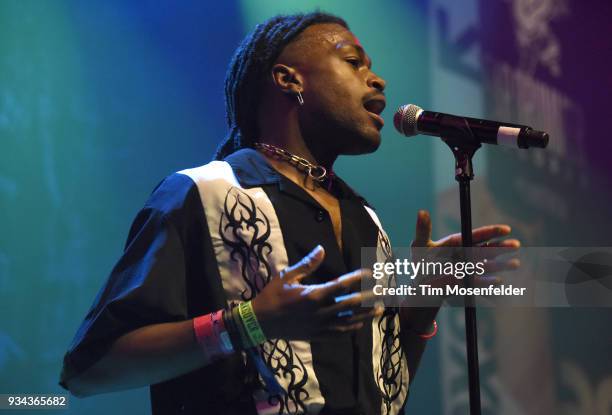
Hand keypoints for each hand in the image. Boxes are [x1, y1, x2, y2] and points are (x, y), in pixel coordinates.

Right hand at [252, 246, 382, 339]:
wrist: (260, 322)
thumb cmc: (272, 296)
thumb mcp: (287, 276)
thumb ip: (307, 264)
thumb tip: (322, 249)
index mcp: (313, 294)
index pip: (341, 285)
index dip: (357, 278)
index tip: (370, 273)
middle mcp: (320, 311)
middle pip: (350, 304)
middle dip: (368, 297)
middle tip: (382, 293)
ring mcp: (320, 325)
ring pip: (348, 321)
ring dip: (365, 315)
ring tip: (379, 310)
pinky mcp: (317, 336)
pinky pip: (339, 333)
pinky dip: (351, 329)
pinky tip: (360, 325)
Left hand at [410, 210, 520, 300]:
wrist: (421, 286)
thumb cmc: (421, 262)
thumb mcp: (419, 245)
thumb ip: (423, 229)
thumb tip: (422, 212)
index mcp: (459, 242)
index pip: (478, 235)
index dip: (493, 231)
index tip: (506, 229)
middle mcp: (468, 254)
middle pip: (488, 249)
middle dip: (503, 247)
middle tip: (516, 245)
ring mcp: (470, 270)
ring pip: (489, 266)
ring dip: (502, 265)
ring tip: (515, 264)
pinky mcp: (469, 284)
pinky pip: (481, 283)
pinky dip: (489, 282)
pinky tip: (498, 281)